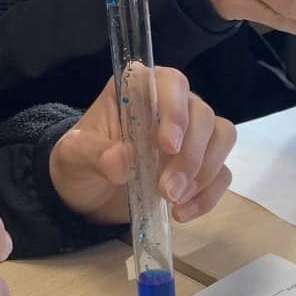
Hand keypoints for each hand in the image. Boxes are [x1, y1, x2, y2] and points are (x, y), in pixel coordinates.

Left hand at [49, 66, 236, 225]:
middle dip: (190, 155)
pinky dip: (208, 195)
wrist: (88, 196)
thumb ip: (93, 154)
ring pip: (221, 138)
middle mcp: (172, 106)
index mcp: (139, 91)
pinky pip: (221, 173)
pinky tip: (182, 213)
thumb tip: (120, 161)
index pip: (171, 82)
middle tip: (167, 190)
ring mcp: (192, 135)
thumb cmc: (80, 164)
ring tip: (173, 200)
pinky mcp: (201, 165)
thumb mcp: (74, 157)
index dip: (175, 109)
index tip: (168, 145)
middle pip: (202, 115)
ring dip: (204, 172)